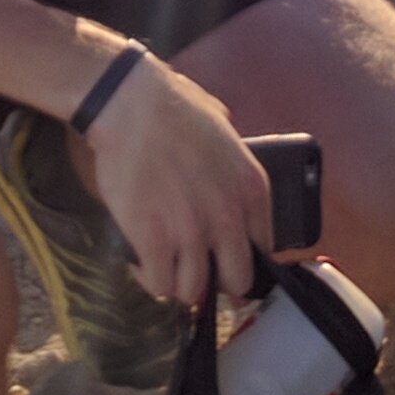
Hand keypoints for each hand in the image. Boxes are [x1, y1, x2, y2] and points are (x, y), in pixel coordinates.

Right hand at [81, 53, 270, 303]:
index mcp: (252, 190)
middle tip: (195, 271)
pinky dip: (148, 279)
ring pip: (192, 290)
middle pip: (235, 280)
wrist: (130, 104)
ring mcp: (190, 232)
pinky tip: (141, 262)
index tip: (225, 261)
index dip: (242, 259)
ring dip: (177, 282)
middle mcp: (228, 217)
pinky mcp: (152, 240)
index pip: (264, 249)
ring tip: (163, 264)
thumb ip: (233, 164)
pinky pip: (157, 282)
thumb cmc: (173, 106)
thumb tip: (228, 177)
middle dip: (216, 281)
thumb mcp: (225, 132)